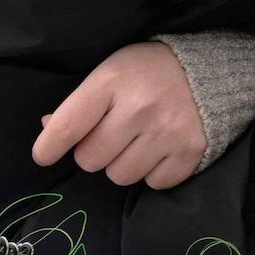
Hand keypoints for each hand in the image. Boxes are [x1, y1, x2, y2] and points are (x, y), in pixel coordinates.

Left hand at [31, 41, 206, 189]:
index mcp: (114, 82)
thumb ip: (80, 103)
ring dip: (123, 164)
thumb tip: (48, 130)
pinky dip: (153, 171)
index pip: (68, 125)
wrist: (210, 70)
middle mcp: (140, 108)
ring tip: (138, 141)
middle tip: (112, 135)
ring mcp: (168, 132)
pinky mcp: (190, 152)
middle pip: (90, 160)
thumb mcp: (111, 73)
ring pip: (120, 175)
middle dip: (95, 151)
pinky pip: (153, 183)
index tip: (44, 155)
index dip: (48, 147)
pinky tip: (160, 149)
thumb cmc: (149, 72)